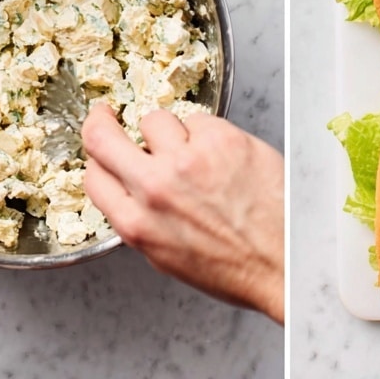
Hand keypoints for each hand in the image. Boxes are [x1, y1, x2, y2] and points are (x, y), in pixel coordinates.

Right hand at [82, 106, 283, 323]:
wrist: (286, 259)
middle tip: (107, 114)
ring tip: (196, 155)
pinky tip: (224, 157)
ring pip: (157, 119)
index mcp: (138, 225)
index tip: (101, 146)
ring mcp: (187, 158)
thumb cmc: (234, 265)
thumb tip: (127, 186)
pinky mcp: (220, 137)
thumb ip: (141, 218)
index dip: (97, 159)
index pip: (93, 176)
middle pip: (102, 136)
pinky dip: (208, 134)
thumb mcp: (167, 256)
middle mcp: (156, 188)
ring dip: (170, 133)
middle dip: (100, 121)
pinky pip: (199, 119)